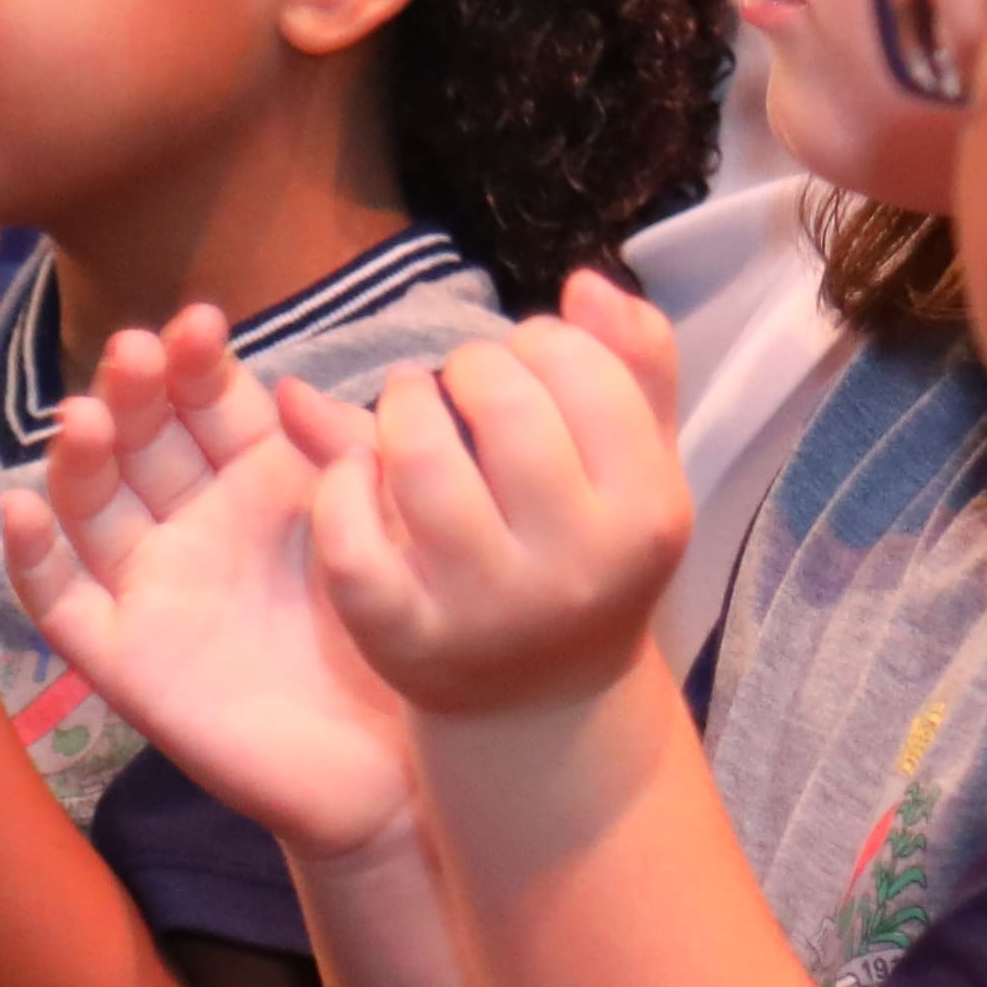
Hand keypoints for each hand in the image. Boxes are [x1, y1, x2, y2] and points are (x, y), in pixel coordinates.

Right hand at [0, 313, 416, 853]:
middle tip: (135, 355)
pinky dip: (32, 559)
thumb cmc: (398, 643)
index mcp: (257, 480)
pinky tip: (22, 508)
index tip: (200, 326)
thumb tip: (288, 386)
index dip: (196, 364)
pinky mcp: (123, 658)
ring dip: (81, 458)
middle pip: (143, 440)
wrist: (395, 772)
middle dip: (135, 392)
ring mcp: (152, 587)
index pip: (208, 402)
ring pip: (93, 507)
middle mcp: (194, 522)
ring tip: (84, 419)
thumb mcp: (383, 530)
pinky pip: (61, 605)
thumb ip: (345, 454)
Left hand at [307, 274, 694, 722]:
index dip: (542, 340)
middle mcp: (575, 566)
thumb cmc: (587, 554)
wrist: (540, 705)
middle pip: (505, 406)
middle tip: (460, 382)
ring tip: (406, 408)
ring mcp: (485, 609)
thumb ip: (634, 367)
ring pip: (420, 460)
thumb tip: (584, 281)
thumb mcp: (636, 467)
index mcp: (645, 513)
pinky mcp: (405, 639)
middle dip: (469, 366)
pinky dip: (340, 486)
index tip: (527, 360)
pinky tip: (355, 472)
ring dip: (400, 406)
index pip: (585, 372)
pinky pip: (351, 540)